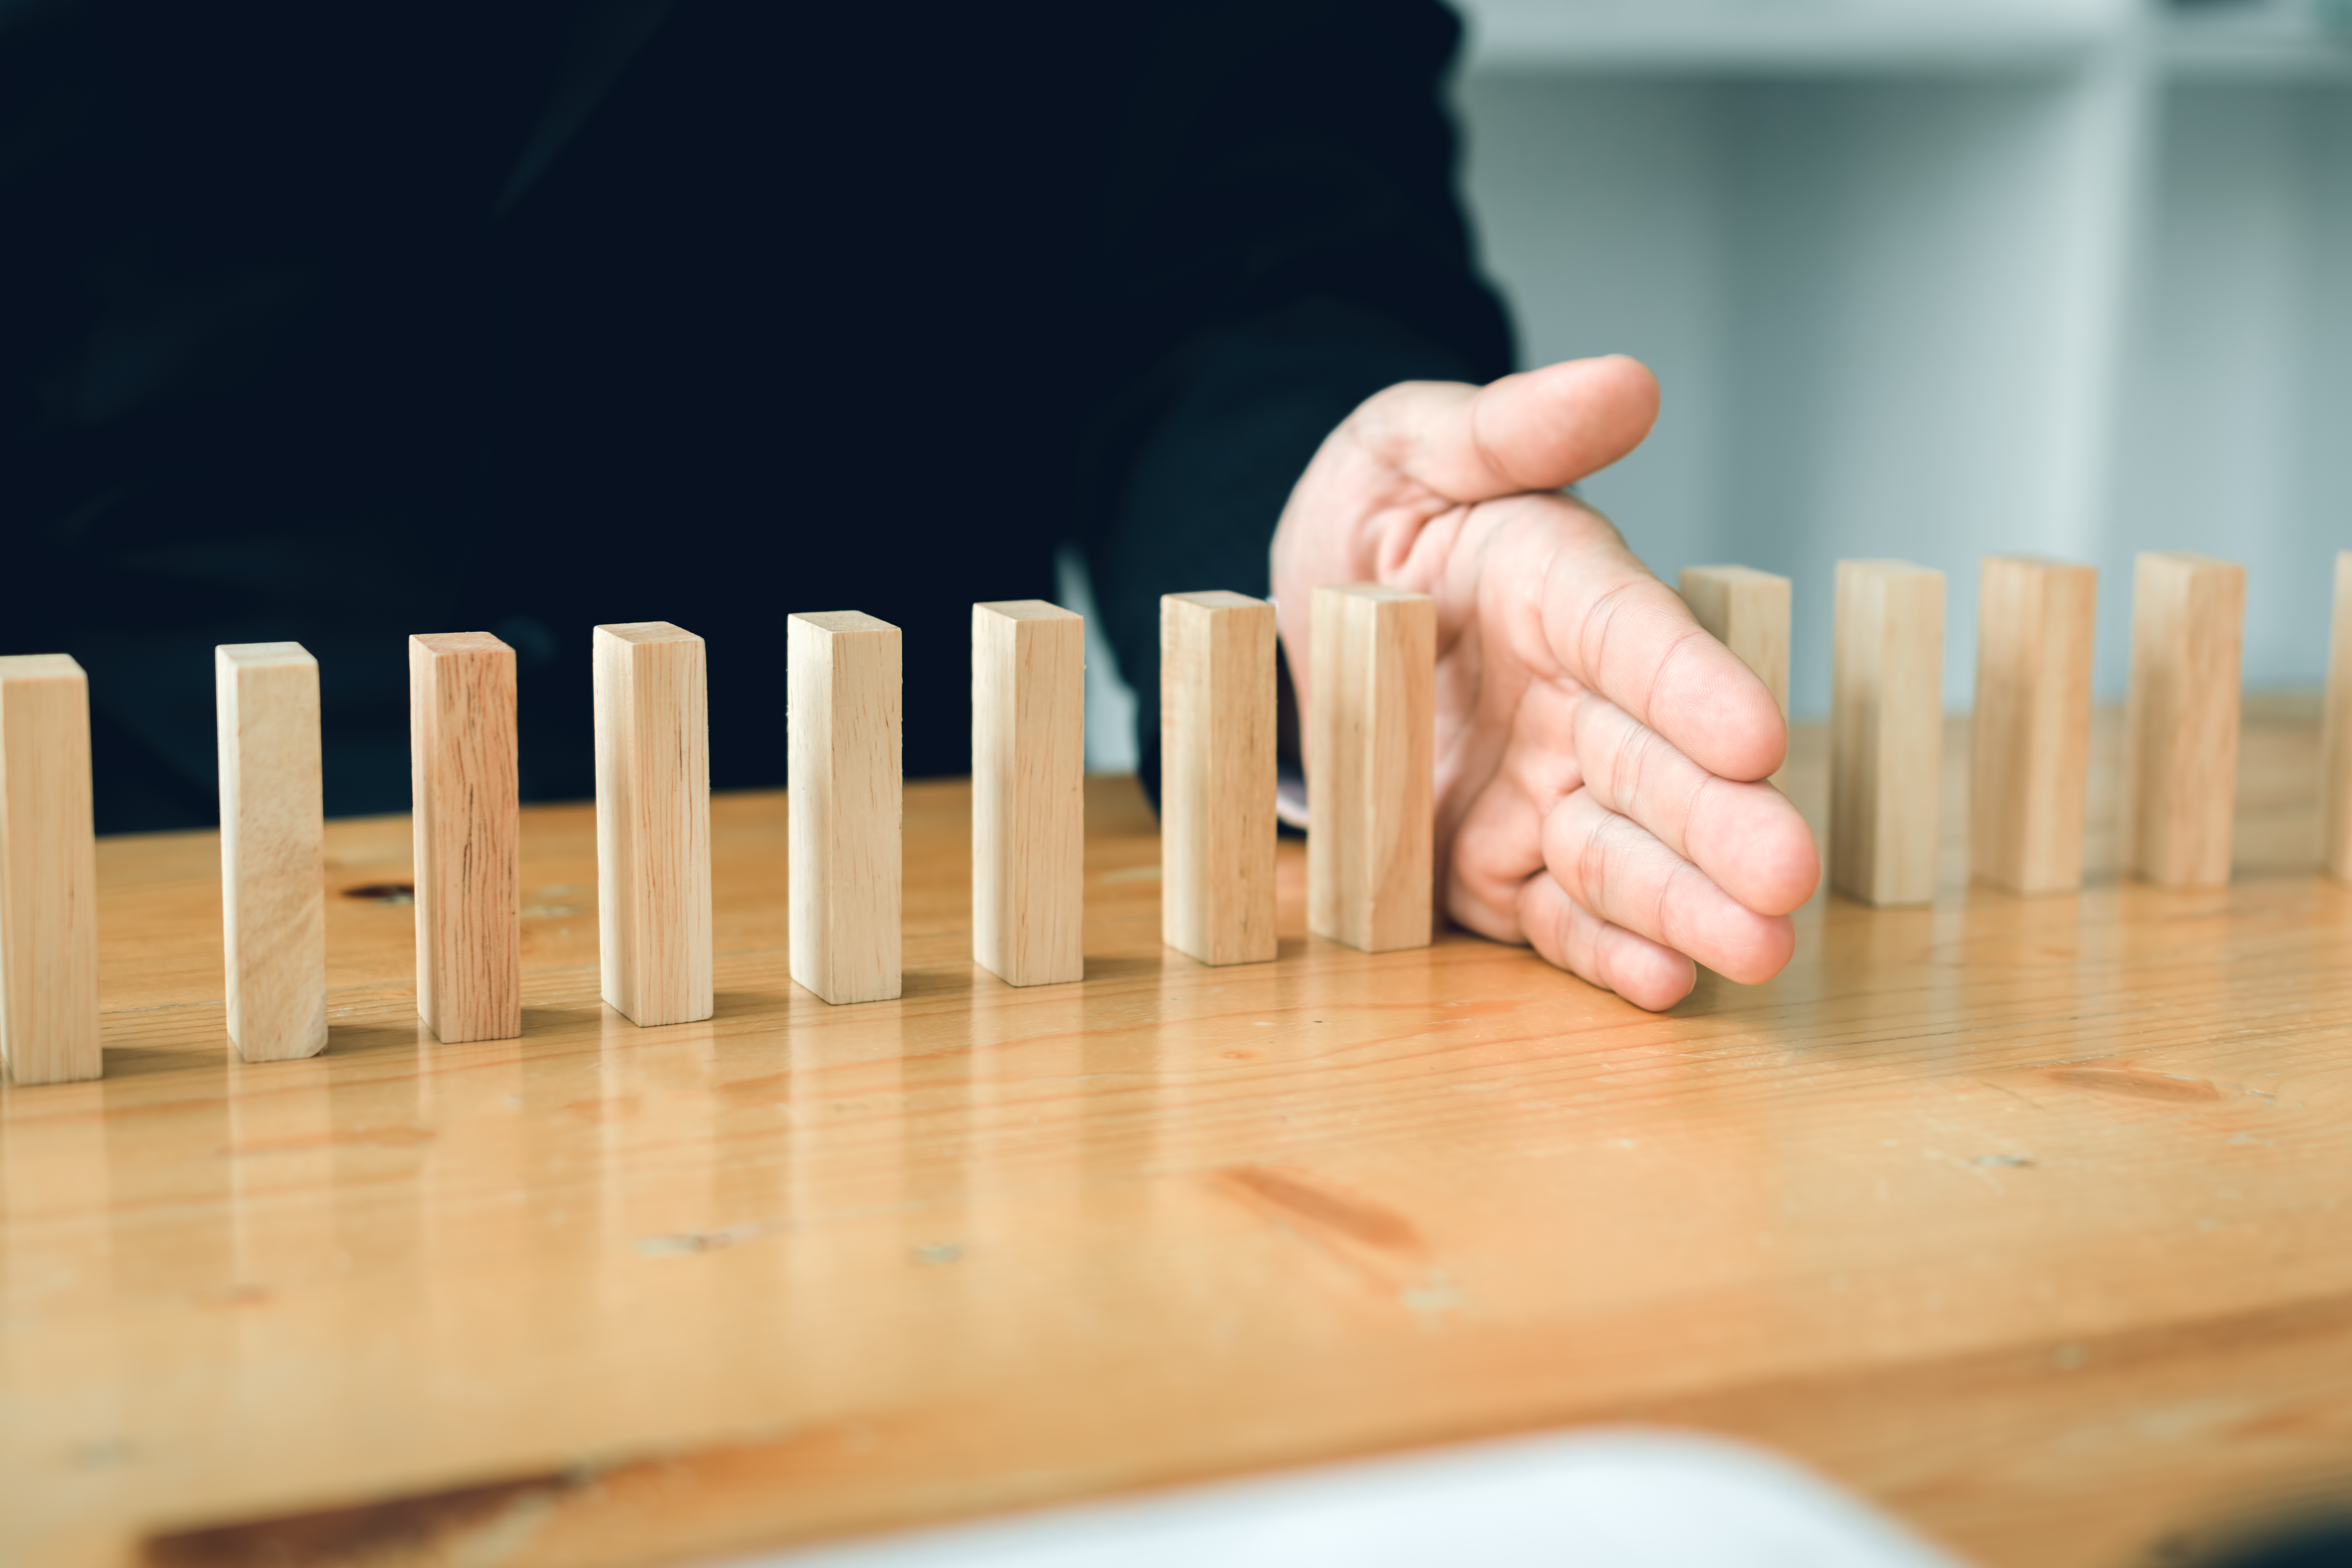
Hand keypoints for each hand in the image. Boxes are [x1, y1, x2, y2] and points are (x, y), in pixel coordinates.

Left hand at [1271, 356, 1818, 1009]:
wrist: (1313, 602)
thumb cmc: (1378, 511)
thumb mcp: (1413, 446)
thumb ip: (1510, 427)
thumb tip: (1624, 382)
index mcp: (1569, 591)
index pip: (1640, 638)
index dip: (1696, 685)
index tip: (1756, 731)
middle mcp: (1576, 702)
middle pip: (1659, 765)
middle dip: (1725, 823)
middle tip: (1790, 873)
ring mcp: (1542, 792)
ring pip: (1626, 853)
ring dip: (1690, 905)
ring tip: (1757, 949)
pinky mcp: (1495, 867)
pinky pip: (1555, 916)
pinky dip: (1605, 951)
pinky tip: (1663, 984)